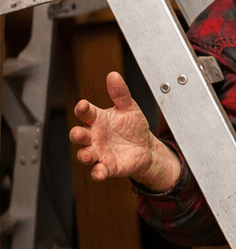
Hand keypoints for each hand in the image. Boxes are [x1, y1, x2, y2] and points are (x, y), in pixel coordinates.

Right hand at [70, 72, 181, 190]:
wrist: (145, 147)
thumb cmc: (132, 126)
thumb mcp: (130, 108)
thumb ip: (121, 93)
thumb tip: (114, 75)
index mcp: (98, 119)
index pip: (85, 113)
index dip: (82, 109)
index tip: (83, 105)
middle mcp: (94, 136)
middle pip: (78, 135)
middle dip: (77, 134)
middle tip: (79, 133)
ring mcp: (99, 152)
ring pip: (85, 154)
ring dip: (85, 155)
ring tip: (88, 155)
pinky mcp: (107, 166)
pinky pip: (99, 171)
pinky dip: (98, 172)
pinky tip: (99, 172)